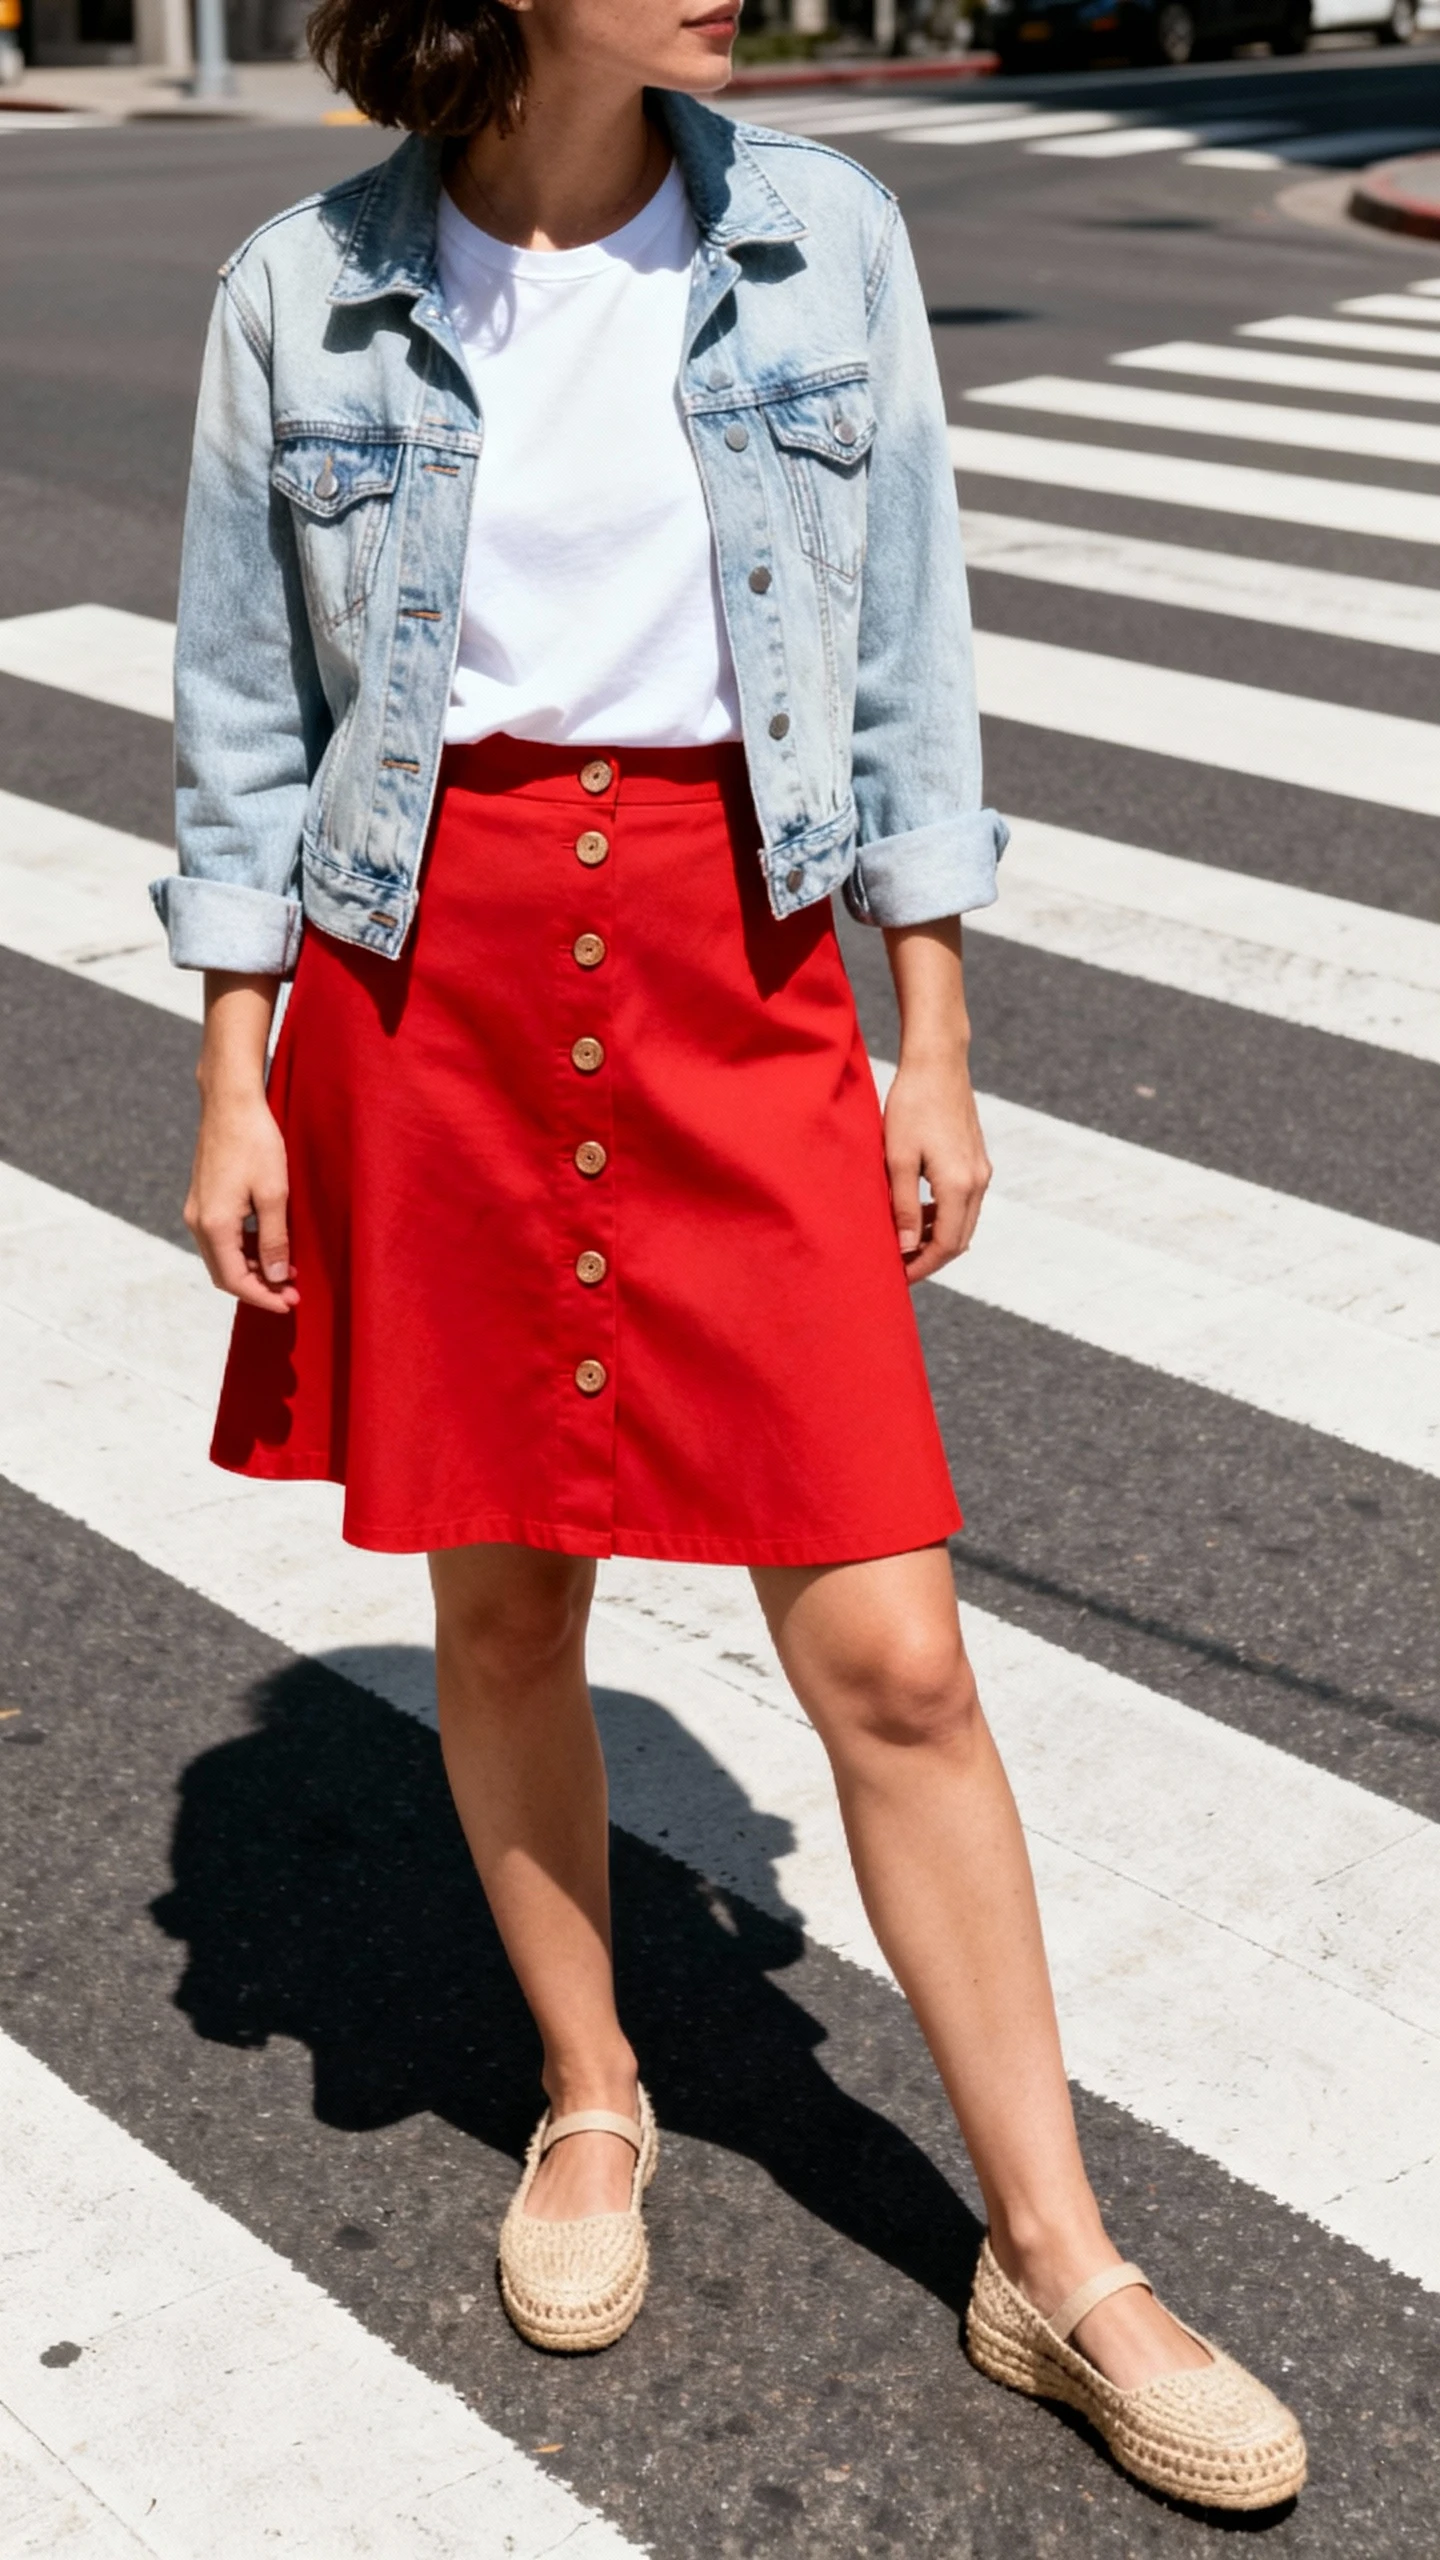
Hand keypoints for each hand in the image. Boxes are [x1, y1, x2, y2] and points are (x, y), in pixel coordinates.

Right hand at [185, 1084, 297, 1314]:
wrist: (230, 1102)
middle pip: (224, 1274)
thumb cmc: (255, 1143)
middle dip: (259, 1288)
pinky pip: (221, 1238)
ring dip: (253, 1269)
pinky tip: (271, 1245)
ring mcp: (197, 1210)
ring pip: (222, 1257)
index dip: (263, 1298)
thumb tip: (277, 1279)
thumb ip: (275, 1240)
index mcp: (214, 1226)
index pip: (235, 1280)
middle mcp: (198, 1222)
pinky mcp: (203, 1199)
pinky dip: (244, 1250)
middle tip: (292, 1293)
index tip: (290, 1303)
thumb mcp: (274, 1194)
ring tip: (288, 1271)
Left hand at [883, 1051, 991, 1285]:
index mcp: (959, 1185)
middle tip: (898, 1267)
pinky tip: (918, 1214)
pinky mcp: (977, 1160)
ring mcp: (982, 1170)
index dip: (922, 1266)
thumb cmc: (911, 1106)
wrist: (938, 1063)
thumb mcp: (897, 1159)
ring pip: (963, 1222)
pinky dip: (944, 1217)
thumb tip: (905, 1248)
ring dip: (937, 1238)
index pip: (946, 1245)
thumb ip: (903, 1207)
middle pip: (959, 1239)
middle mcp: (978, 1181)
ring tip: (903, 1243)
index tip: (897, 1277)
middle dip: (930, 1258)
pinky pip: (965, 1203)